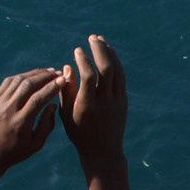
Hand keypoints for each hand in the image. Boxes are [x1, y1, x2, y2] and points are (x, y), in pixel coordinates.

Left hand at [0, 66, 66, 181]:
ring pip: (17, 81)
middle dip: (45, 76)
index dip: (52, 87)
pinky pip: (7, 83)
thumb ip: (47, 125)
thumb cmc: (14, 152)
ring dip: (34, 74)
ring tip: (47, 72)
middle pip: (28, 85)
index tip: (63, 80)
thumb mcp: (35, 145)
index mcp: (21, 122)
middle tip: (58, 73)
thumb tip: (53, 105)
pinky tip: (30, 76)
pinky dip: (20, 77)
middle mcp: (9, 109)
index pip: (39, 98)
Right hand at [60, 34, 127, 169]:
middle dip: (100, 50)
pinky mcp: (123, 101)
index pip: (89, 76)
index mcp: (88, 105)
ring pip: (117, 71)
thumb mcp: (67, 113)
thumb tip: (68, 66)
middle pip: (107, 69)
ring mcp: (117, 101)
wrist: (103, 152)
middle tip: (92, 37)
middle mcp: (105, 102)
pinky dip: (115, 63)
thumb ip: (66, 90)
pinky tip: (109, 54)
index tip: (77, 50)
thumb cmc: (79, 133)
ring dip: (109, 53)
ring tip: (100, 40)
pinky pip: (121, 77)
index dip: (83, 60)